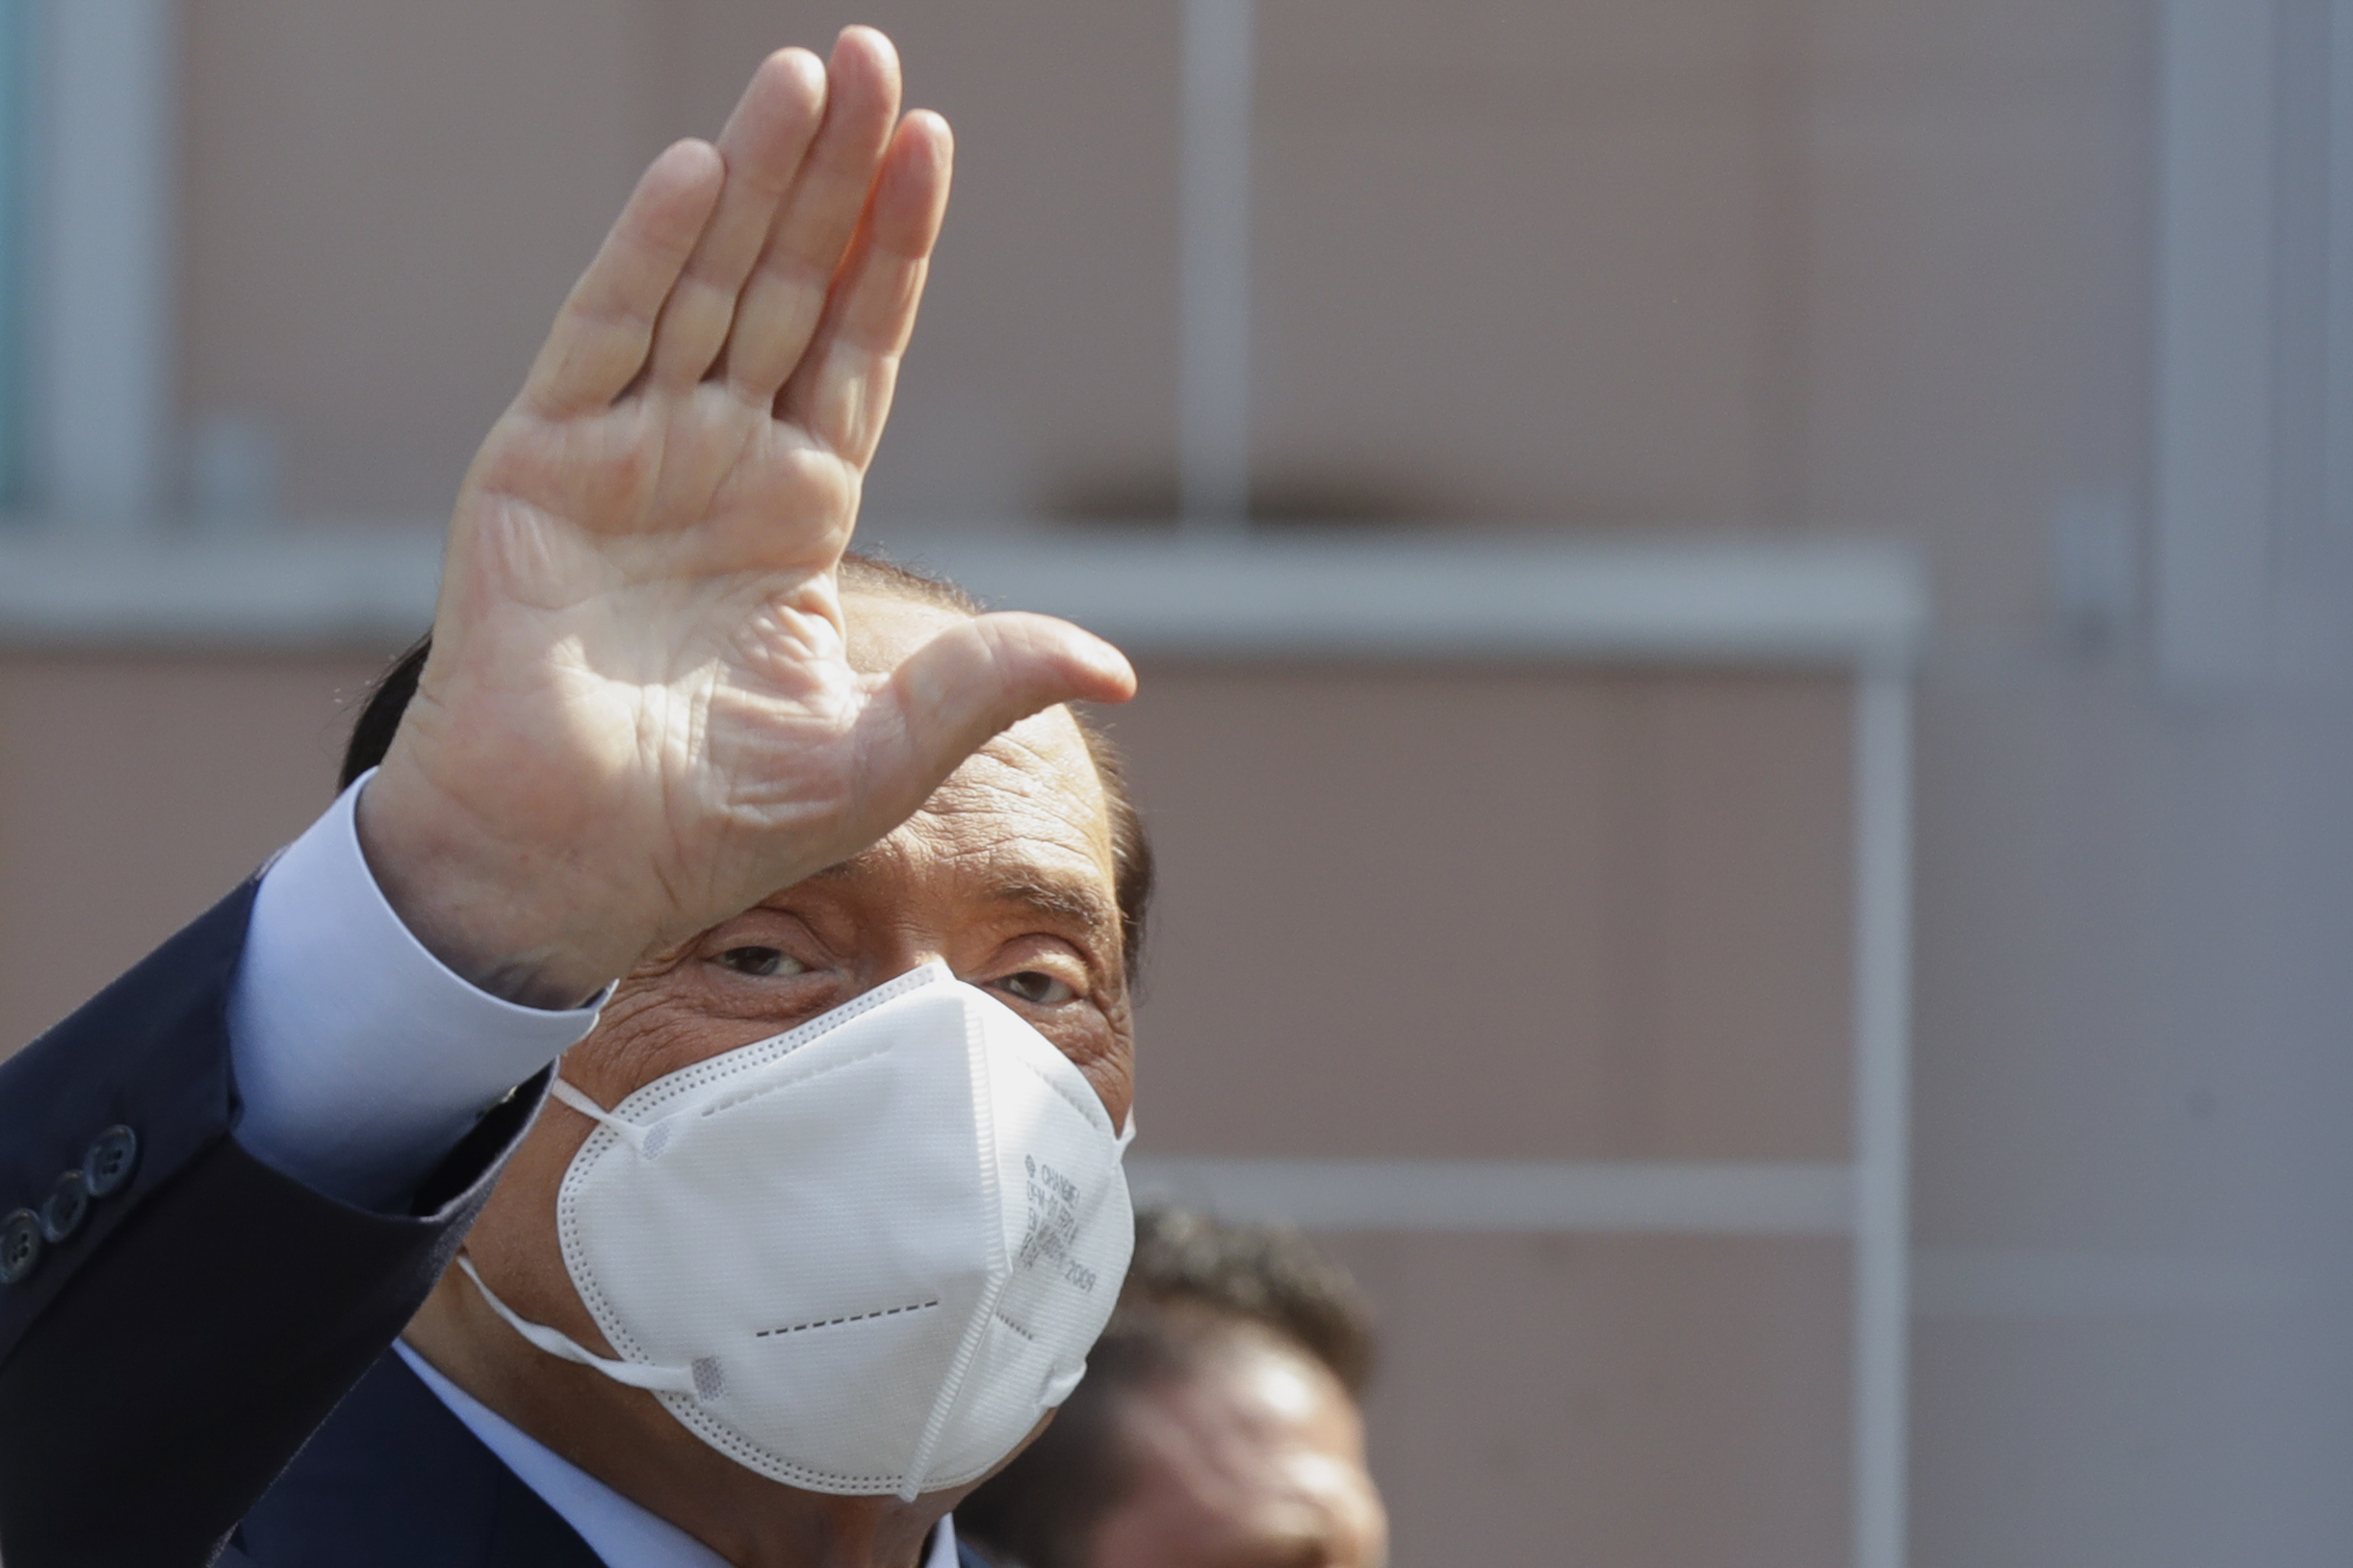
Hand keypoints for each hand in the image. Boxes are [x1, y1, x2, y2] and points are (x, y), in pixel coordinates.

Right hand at [357, 30, 1134, 1007]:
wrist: (559, 869)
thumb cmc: (708, 826)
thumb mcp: (876, 755)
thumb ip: (982, 686)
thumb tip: (1122, 667)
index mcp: (794, 512)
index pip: (858, 351)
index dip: (895, 251)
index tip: (933, 144)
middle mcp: (715, 461)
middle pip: (788, 288)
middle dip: (832, 175)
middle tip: (873, 55)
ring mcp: (626, 451)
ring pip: (702, 285)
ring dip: (754, 178)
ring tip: (805, 74)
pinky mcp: (538, 464)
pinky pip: (602, 335)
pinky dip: (646, 254)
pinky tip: (699, 171)